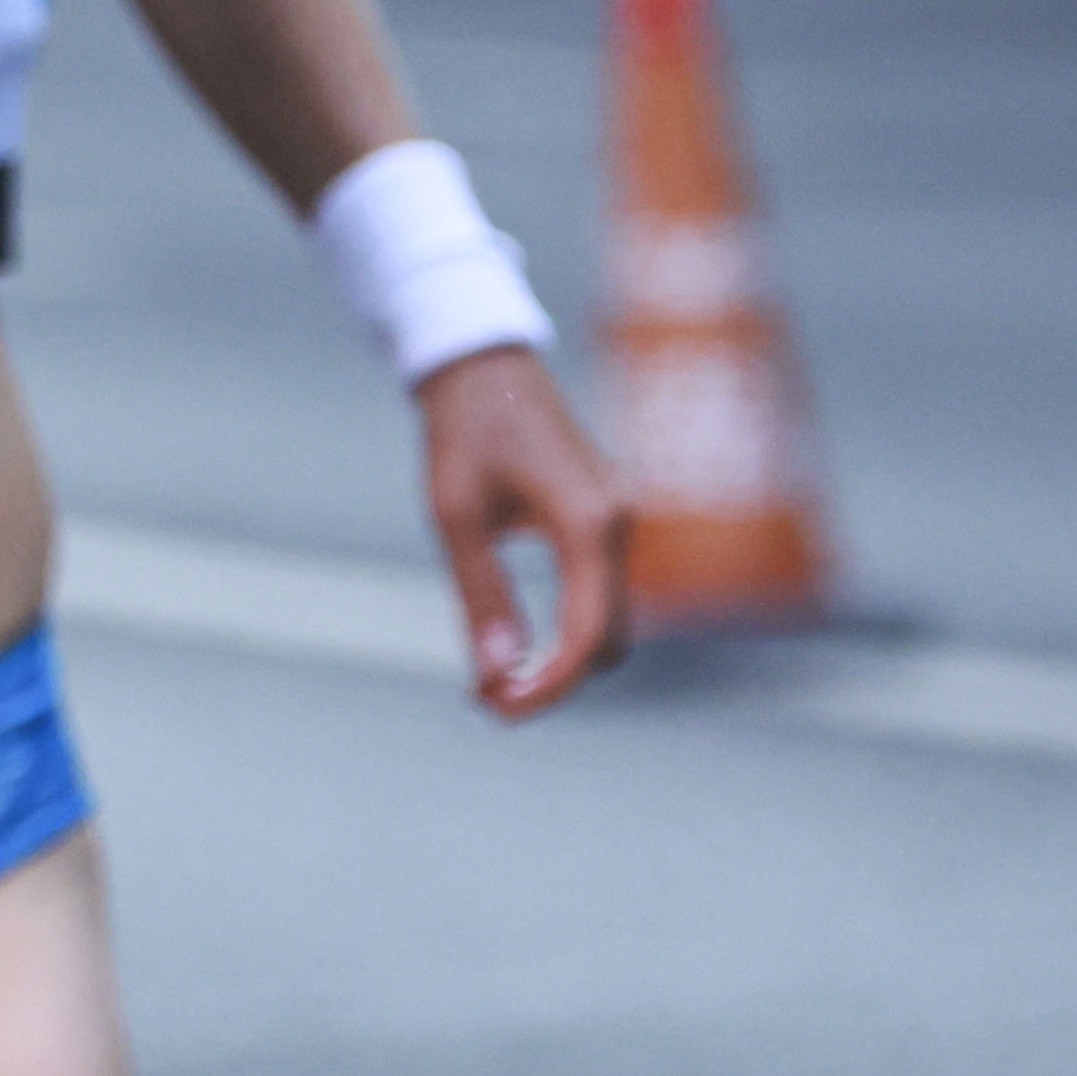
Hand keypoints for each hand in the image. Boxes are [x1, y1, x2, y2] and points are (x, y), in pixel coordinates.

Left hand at [414, 345, 628, 716]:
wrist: (482, 366)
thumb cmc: (463, 434)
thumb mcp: (456, 517)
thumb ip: (481, 595)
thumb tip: (493, 673)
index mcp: (589, 523)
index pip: (588, 633)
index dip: (551, 683)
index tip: (500, 709)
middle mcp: (619, 524)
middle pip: (610, 639)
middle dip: (558, 679)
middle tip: (488, 701)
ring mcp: (618, 520)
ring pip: (609, 620)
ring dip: (564, 658)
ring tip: (494, 677)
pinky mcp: (604, 519)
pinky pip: (600, 593)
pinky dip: (568, 628)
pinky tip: (517, 643)